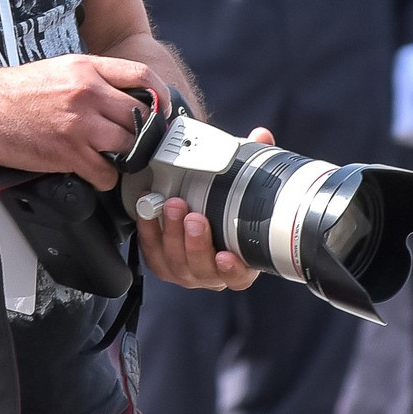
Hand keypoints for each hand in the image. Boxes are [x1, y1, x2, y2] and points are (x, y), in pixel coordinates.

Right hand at [0, 52, 162, 188]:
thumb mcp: (57, 70)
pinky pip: (106, 172)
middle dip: (144, 134)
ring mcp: (79, 124)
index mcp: (87, 68)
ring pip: (129, 146)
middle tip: (140, 144)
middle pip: (142, 117)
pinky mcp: (68, 152)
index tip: (163, 111)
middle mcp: (88, 92)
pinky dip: (105, 178)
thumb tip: (120, 97)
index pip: (142, 77)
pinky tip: (94, 174)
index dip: (161, 97)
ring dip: (126, 158)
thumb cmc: (12, 92)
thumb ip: (90, 78)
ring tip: (114, 159)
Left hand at [135, 127, 271, 291]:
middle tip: (193, 216)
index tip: (227, 255)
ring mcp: (186, 271)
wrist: (203, 213)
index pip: (239, 277)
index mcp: (239, 264)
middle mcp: (212, 272)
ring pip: (176, 263)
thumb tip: (262, 136)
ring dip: (173, 235)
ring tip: (174, 208)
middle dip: (196, 242)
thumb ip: (255, 163)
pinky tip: (150, 216)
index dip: (233, 270)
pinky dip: (150, 235)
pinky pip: (153, 255)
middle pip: (202, 268)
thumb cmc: (228, 208)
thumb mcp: (244, 186)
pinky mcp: (163, 263)